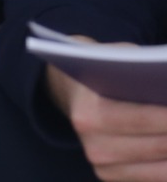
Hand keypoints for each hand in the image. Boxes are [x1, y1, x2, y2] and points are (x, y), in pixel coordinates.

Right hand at [47, 62, 166, 179]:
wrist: (71, 89)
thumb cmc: (103, 68)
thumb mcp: (119, 59)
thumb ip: (145, 71)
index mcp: (89, 115)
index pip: (145, 119)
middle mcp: (95, 146)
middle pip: (161, 146)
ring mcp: (103, 166)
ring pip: (165, 169)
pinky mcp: (112, 178)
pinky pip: (158, 177)